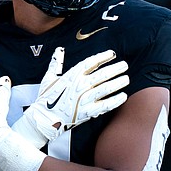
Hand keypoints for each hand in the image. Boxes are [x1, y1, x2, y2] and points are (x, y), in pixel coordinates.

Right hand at [14, 47, 128, 148]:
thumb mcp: (48, 78)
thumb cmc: (46, 98)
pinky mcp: (87, 112)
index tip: (112, 54)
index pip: (90, 63)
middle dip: (114, 69)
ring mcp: (84, 100)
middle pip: (101, 75)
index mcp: (70, 76)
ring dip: (117, 83)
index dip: (102, 57)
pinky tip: (123, 96)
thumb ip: (56, 63)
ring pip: (105, 89)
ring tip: (126, 79)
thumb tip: (59, 50)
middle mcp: (79, 86)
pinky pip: (105, 106)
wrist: (44, 119)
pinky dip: (115, 101)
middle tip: (124, 65)